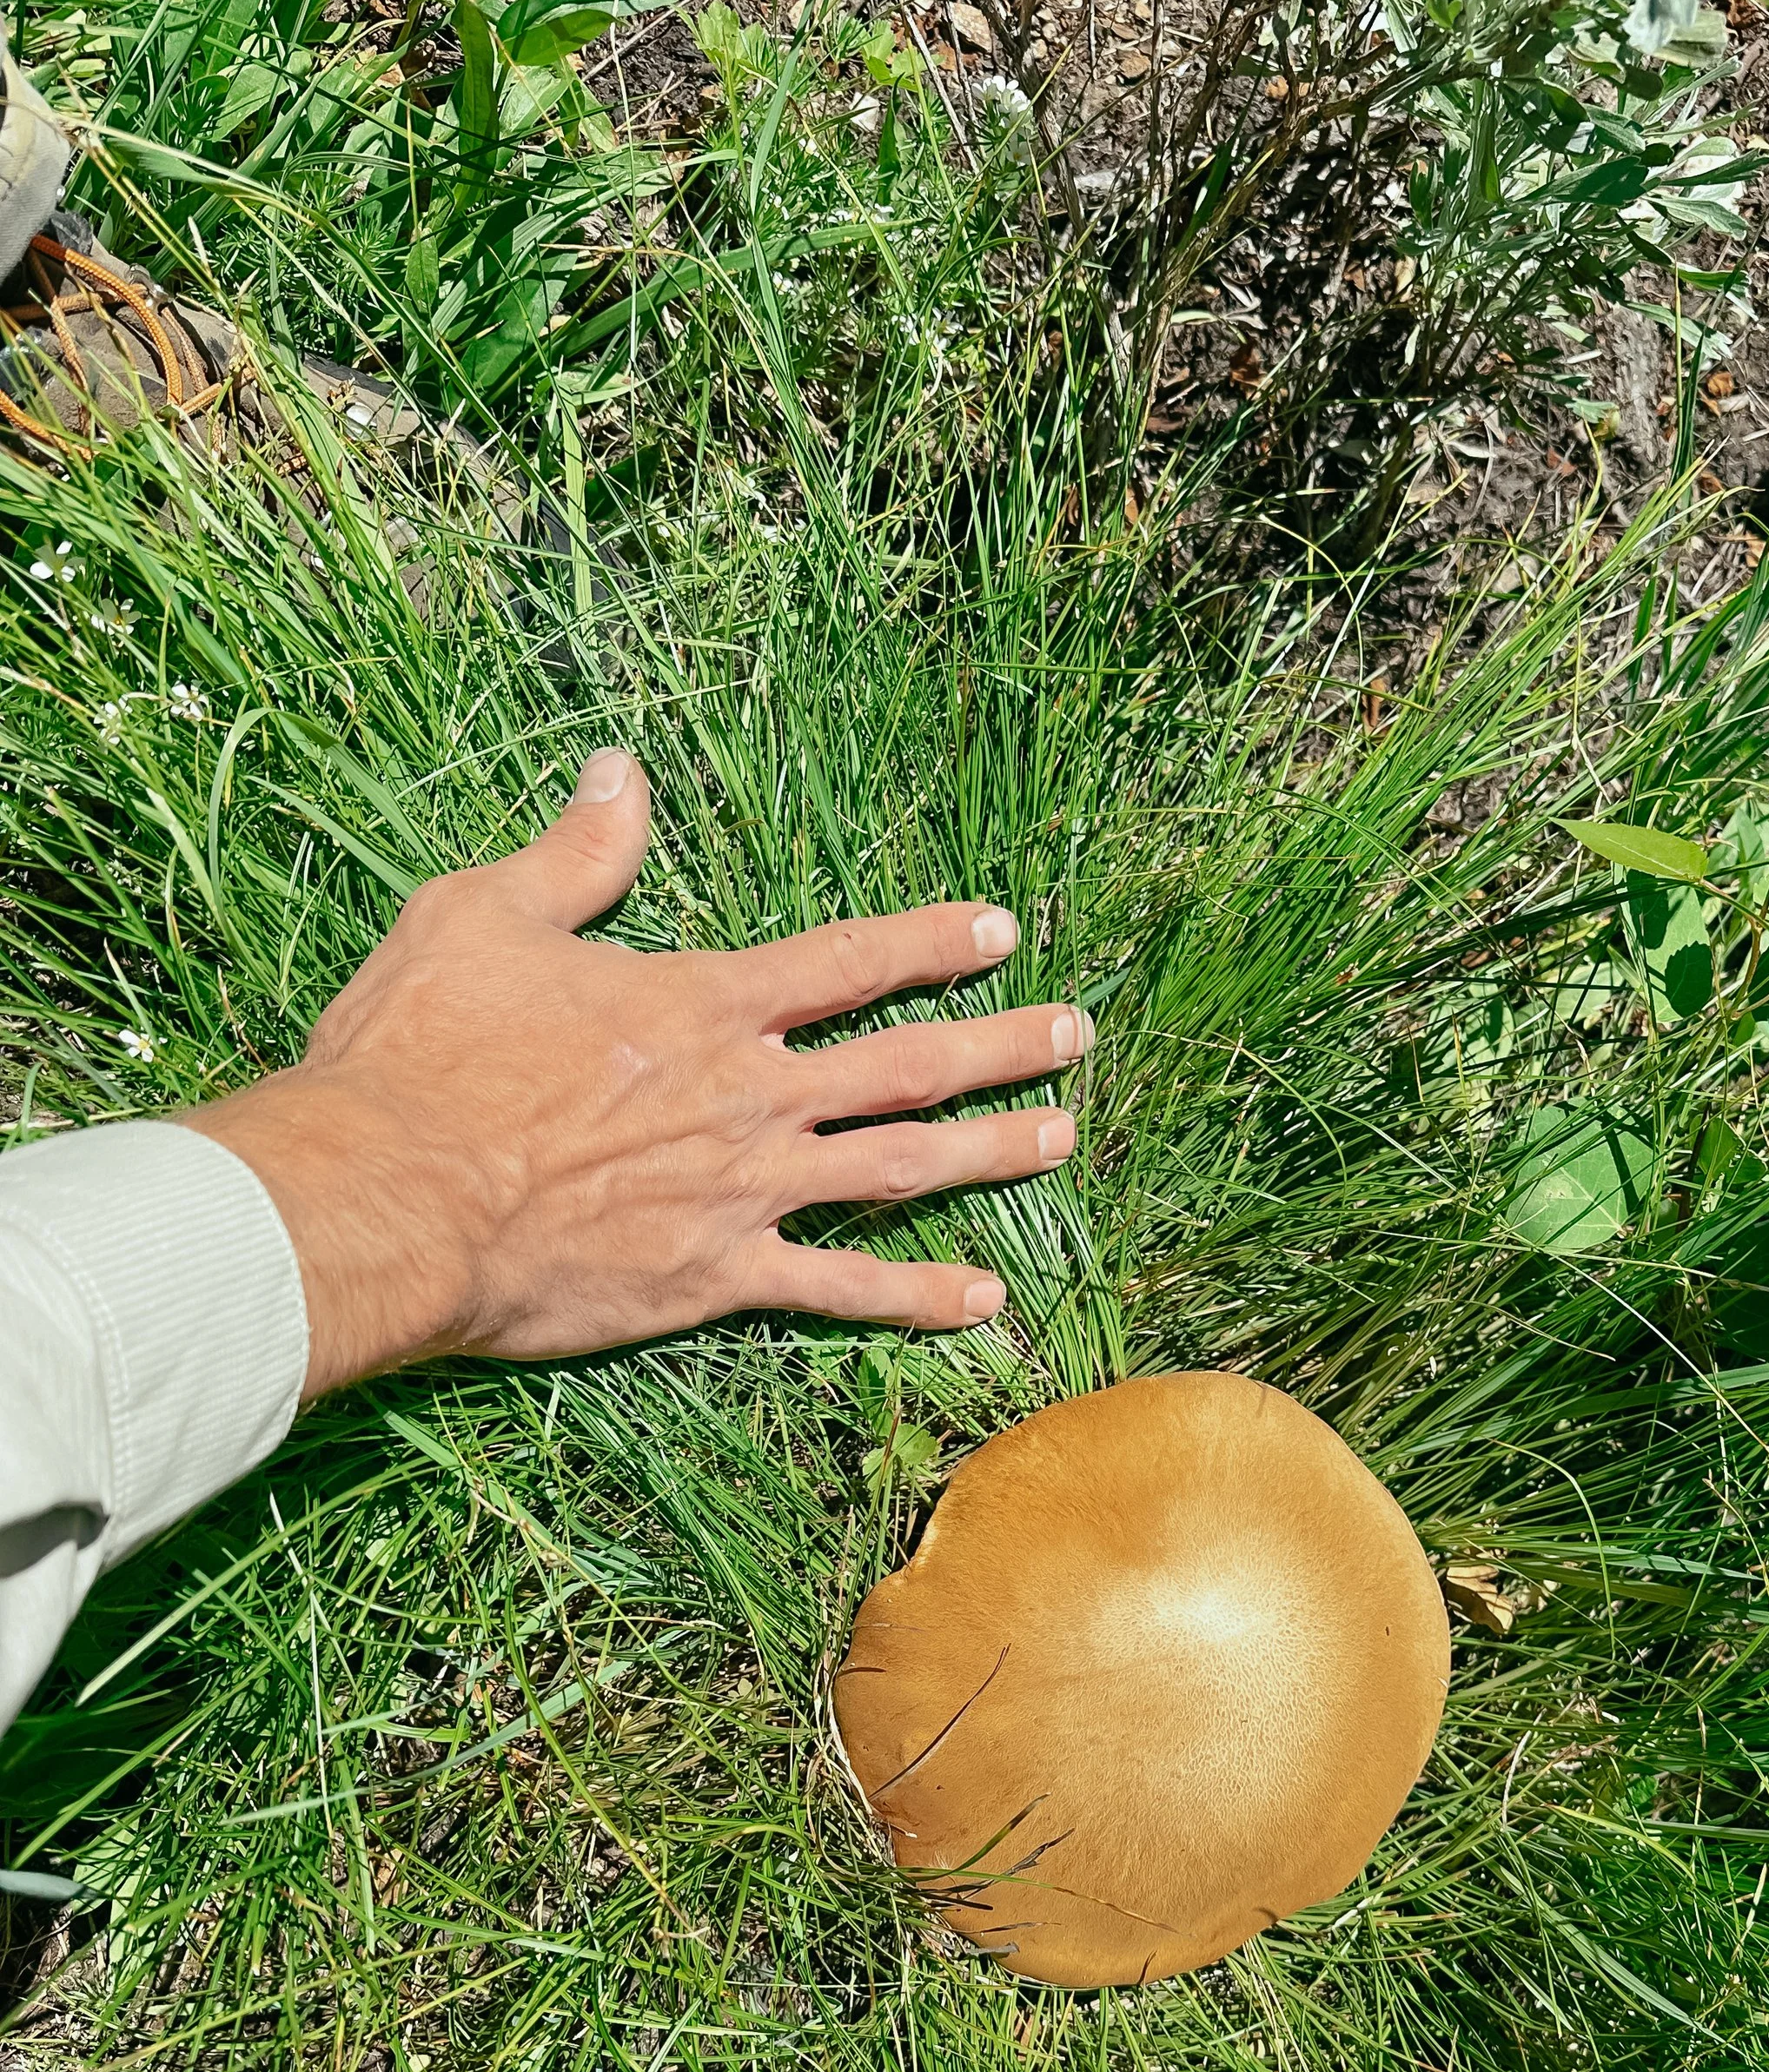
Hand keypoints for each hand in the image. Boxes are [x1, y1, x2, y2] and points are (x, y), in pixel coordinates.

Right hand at [182, 749, 1088, 1399]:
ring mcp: (743, 1190)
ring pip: (899, 1166)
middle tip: (1076, 1034)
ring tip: (1061, 1135)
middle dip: (1000, 1044)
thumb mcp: (482, 917)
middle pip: (905, 1062)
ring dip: (989, 1150)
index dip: (928, 942)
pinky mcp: (716, 1277)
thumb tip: (618, 771)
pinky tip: (988, 1300)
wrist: (389, 1197)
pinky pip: (840, 1290)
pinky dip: (918, 1296)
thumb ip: (574, 855)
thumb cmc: (422, 1057)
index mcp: (701, 1003)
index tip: (997, 931)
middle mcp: (747, 1094)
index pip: (846, 962)